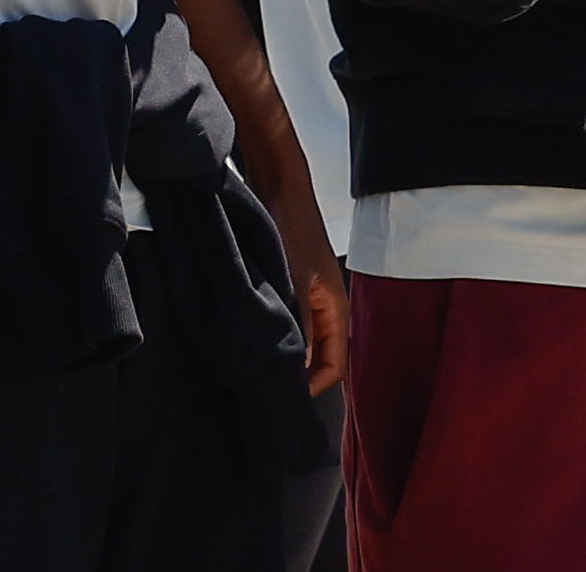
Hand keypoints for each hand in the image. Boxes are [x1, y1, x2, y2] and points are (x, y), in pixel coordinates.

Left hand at [265, 172, 349, 395]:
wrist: (280, 187)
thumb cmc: (291, 228)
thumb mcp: (293, 279)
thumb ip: (299, 324)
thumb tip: (296, 370)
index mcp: (336, 309)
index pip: (335, 365)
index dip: (314, 387)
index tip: (283, 398)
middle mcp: (326, 309)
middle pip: (319, 358)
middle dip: (298, 376)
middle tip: (264, 388)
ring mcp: (308, 300)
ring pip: (301, 343)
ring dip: (284, 356)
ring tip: (254, 367)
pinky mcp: (291, 290)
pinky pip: (288, 325)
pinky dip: (274, 336)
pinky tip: (249, 339)